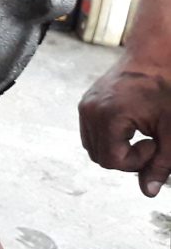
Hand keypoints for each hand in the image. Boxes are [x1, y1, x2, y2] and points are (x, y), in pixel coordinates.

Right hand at [80, 53, 170, 195]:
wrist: (155, 55)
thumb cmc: (166, 88)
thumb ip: (161, 163)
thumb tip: (148, 192)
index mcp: (108, 117)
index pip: (111, 161)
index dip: (136, 162)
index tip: (155, 143)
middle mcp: (89, 111)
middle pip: (99, 156)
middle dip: (125, 158)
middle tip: (150, 142)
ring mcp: (85, 106)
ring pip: (93, 146)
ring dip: (116, 148)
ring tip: (140, 133)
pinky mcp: (87, 102)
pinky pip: (92, 131)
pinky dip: (110, 136)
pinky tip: (131, 125)